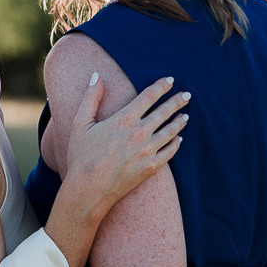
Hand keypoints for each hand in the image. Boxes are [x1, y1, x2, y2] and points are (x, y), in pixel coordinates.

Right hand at [64, 74, 188, 212]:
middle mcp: (139, 133)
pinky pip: (170, 152)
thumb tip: (97, 75)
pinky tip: (179, 140)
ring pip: (171, 131)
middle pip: (164, 111)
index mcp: (124, 119)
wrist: (89, 190)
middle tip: (187, 96)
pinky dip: (176, 144)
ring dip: (179, 122)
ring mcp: (148, 151)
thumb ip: (90, 98)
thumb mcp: (79, 124)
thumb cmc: (81, 157)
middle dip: (177, 101)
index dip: (161, 86)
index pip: (149, 96)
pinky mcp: (151, 167)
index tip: (170, 81)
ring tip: (185, 116)